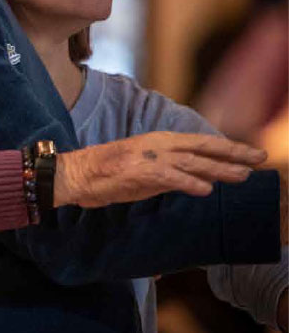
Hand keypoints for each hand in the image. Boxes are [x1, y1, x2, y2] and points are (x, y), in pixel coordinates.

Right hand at [56, 130, 265, 207]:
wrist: (73, 174)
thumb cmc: (105, 174)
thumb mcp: (143, 171)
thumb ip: (170, 173)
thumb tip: (198, 182)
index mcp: (158, 142)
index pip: (200, 142)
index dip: (227, 147)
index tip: (250, 154)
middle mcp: (157, 145)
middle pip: (203, 147)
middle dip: (233, 153)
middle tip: (260, 158)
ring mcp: (148, 158)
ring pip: (192, 161)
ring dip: (219, 169)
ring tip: (242, 176)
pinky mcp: (137, 172)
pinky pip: (168, 177)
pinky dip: (188, 183)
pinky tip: (205, 190)